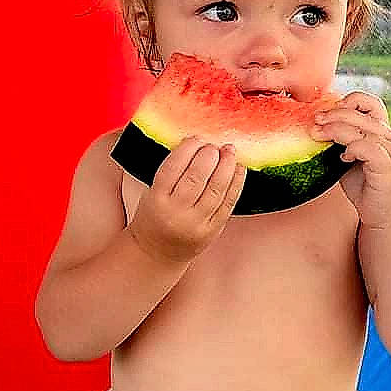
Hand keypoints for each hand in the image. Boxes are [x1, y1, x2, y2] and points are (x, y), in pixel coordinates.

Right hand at [128, 137, 246, 263]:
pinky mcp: (213, 230)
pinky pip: (228, 203)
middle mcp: (177, 213)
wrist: (157, 253)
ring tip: (229, 150)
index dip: (187, 149)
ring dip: (226, 166)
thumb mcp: (151, 192)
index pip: (173, 167)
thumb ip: (171, 171)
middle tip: (214, 145)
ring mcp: (196, 223)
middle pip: (196, 177)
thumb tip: (197, 143)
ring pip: (216, 189)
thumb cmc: (155, 216)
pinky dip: (236, 183)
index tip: (196, 138)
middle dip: (209, 155)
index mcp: (157, 199)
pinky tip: (239, 169)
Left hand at [311, 92, 390, 229]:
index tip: (324, 113)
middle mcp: (390, 138)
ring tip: (318, 135)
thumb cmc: (366, 187)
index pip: (369, 103)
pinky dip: (353, 148)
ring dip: (336, 129)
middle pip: (362, 113)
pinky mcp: (389, 168)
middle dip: (334, 114)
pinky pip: (369, 148)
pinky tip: (343, 157)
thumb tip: (313, 127)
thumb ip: (340, 142)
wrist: (387, 216)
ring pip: (364, 129)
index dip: (347, 102)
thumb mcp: (350, 159)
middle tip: (315, 121)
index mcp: (382, 132)